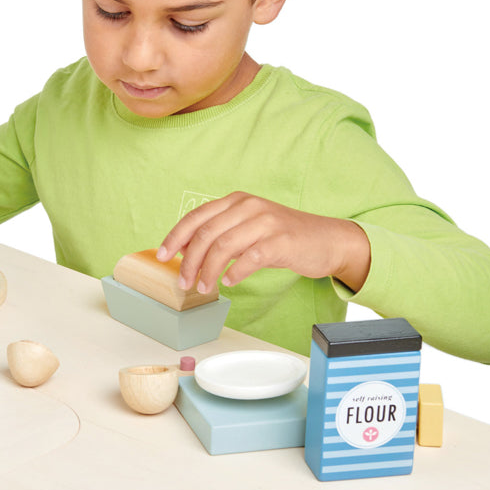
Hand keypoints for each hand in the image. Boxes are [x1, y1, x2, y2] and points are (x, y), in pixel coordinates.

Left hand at [156, 192, 370, 293]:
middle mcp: (249, 206)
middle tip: (182, 282)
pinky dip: (235, 272)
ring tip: (203, 288)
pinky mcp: (281, 241)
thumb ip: (222, 234)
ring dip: (207, 271)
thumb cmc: (284, 237)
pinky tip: (230, 282)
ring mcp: (265, 222)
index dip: (176, 236)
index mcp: (237, 201)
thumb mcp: (249, 227)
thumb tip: (187, 252)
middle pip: (206, 233)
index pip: (197, 216)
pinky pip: (250, 258)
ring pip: (223, 246)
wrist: (327, 239)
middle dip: (188, 261)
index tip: (161, 255)